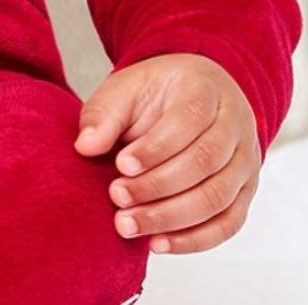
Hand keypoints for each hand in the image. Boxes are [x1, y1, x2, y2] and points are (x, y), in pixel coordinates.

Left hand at [73, 52, 260, 254]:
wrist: (190, 97)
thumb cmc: (154, 94)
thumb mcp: (124, 89)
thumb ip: (104, 115)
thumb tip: (85, 146)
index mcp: (205, 88)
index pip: (187, 120)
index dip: (154, 148)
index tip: (120, 165)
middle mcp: (235, 125)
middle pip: (204, 162)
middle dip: (157, 186)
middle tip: (117, 197)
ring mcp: (246, 161)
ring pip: (217, 197)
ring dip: (171, 217)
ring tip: (128, 224)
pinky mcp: (244, 192)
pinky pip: (227, 224)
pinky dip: (194, 239)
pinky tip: (158, 243)